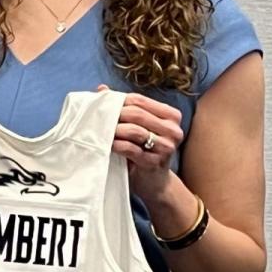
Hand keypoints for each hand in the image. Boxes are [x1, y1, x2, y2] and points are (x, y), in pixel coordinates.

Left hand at [98, 85, 183, 203]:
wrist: (154, 182)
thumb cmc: (143, 150)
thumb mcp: (137, 126)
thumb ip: (123, 107)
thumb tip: (101, 89)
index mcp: (171, 116)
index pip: (140, 100)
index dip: (119, 100)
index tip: (103, 105)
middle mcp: (173, 130)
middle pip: (136, 113)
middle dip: (114, 115)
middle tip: (98, 119)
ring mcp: (166, 147)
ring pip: (134, 130)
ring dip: (114, 130)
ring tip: (101, 132)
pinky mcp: (154, 162)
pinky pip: (131, 149)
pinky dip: (116, 145)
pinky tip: (108, 145)